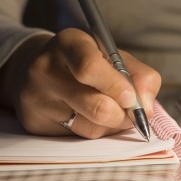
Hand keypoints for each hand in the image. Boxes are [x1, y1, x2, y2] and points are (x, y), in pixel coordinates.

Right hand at [0, 28, 160, 137]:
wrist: (43, 69)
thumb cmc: (87, 61)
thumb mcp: (114, 56)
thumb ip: (140, 76)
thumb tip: (147, 108)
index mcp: (70, 43)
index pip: (90, 68)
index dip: (116, 87)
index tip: (133, 99)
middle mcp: (46, 68)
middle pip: (96, 106)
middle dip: (123, 114)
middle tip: (132, 112)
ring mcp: (36, 97)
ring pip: (91, 127)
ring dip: (112, 125)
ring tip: (111, 110)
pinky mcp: (34, 123)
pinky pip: (78, 138)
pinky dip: (95, 131)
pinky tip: (91, 116)